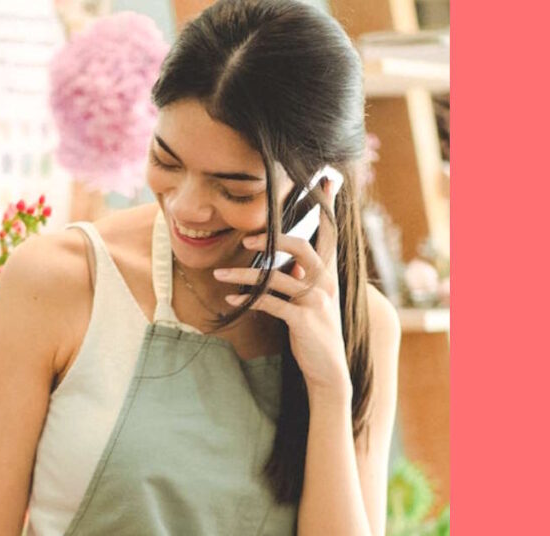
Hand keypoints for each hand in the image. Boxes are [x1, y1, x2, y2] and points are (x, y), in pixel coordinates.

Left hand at [213, 180, 350, 403]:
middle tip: (245, 241)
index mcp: (328, 273)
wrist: (328, 370)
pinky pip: (270, 304)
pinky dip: (248, 300)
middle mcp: (326, 283)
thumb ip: (303, 277)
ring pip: (277, 278)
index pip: (330, 233)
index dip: (328, 206)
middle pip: (304, 248)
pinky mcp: (303, 320)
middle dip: (274, 240)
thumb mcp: (313, 298)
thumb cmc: (315, 330)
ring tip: (220, 275)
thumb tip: (288, 260)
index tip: (325, 179)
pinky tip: (231, 300)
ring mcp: (316, 301)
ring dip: (244, 275)